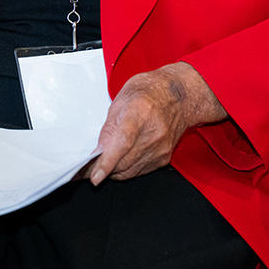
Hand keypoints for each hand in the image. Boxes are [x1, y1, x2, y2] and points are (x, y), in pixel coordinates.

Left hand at [89, 62, 225, 184]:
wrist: (179, 96)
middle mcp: (153, 133)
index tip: (95, 176)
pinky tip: (123, 157)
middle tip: (89, 168)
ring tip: (105, 161)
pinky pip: (139, 171)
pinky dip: (127, 168)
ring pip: (130, 171)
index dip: (107, 162)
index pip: (122, 143)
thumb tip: (98, 152)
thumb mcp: (120, 100)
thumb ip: (108, 128)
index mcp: (139, 113)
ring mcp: (161, 148)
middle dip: (103, 169)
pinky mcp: (164, 158)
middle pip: (124, 162)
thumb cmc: (149, 92)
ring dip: (114, 170)